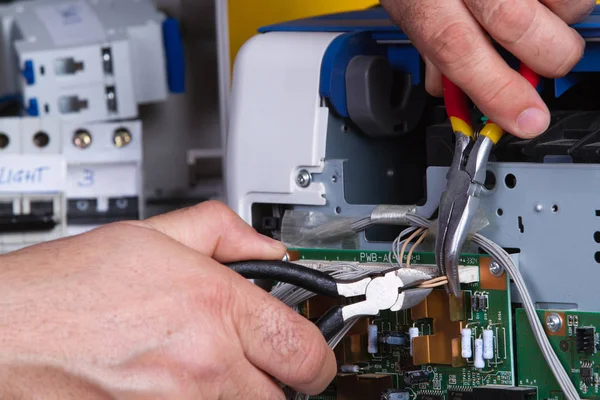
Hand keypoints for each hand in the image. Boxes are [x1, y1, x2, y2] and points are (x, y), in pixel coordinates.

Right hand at [0, 201, 335, 398]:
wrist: (3, 334)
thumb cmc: (64, 289)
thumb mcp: (151, 235)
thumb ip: (222, 231)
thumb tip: (267, 250)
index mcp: (214, 306)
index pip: (306, 349)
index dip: (318, 354)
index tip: (313, 351)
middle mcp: (204, 364)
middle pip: (284, 397)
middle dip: (277, 378)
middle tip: (256, 359)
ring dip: (236, 395)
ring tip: (201, 368)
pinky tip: (171, 384)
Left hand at [381, 0, 594, 137]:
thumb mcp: (410, 4)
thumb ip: (433, 46)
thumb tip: (451, 89)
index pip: (458, 50)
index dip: (496, 91)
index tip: (527, 119)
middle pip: (518, 23)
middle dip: (547, 58)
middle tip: (547, 63)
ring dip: (565, 16)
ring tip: (544, 9)